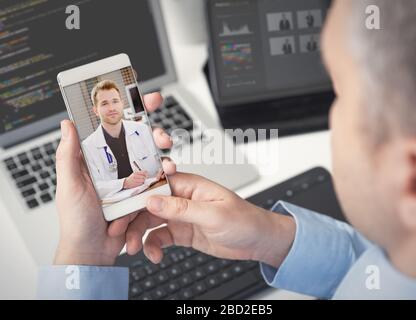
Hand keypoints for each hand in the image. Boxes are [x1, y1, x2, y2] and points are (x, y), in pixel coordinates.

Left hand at [54, 92, 176, 265]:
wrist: (92, 252)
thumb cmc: (76, 221)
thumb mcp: (68, 186)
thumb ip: (68, 156)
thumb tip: (67, 125)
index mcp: (95, 159)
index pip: (110, 127)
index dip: (125, 109)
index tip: (138, 93)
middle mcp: (115, 165)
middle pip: (138, 139)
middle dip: (153, 131)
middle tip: (161, 135)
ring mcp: (130, 179)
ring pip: (152, 157)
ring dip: (163, 155)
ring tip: (167, 162)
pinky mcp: (142, 194)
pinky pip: (157, 180)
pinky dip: (166, 176)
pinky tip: (168, 176)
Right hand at [125, 173, 295, 268]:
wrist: (257, 241)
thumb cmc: (244, 220)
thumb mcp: (213, 214)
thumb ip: (181, 208)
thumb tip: (152, 201)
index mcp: (188, 184)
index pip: (154, 184)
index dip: (134, 194)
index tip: (118, 207)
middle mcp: (181, 198)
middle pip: (146, 204)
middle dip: (130, 219)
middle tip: (119, 234)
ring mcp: (180, 215)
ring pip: (149, 222)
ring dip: (138, 236)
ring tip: (135, 251)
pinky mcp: (181, 232)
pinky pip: (159, 238)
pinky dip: (153, 247)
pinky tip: (154, 256)